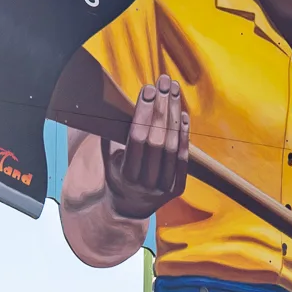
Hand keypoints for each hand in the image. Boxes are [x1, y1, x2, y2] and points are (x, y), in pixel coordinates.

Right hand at [103, 76, 189, 220]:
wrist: (130, 208)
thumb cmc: (116, 176)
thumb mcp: (108, 160)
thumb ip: (109, 137)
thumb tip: (107, 104)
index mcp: (126, 176)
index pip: (137, 138)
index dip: (143, 112)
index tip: (147, 88)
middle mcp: (146, 184)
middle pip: (157, 139)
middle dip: (161, 107)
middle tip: (164, 82)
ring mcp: (164, 188)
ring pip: (173, 147)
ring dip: (174, 115)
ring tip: (173, 91)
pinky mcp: (178, 189)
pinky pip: (184, 158)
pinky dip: (185, 135)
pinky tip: (182, 114)